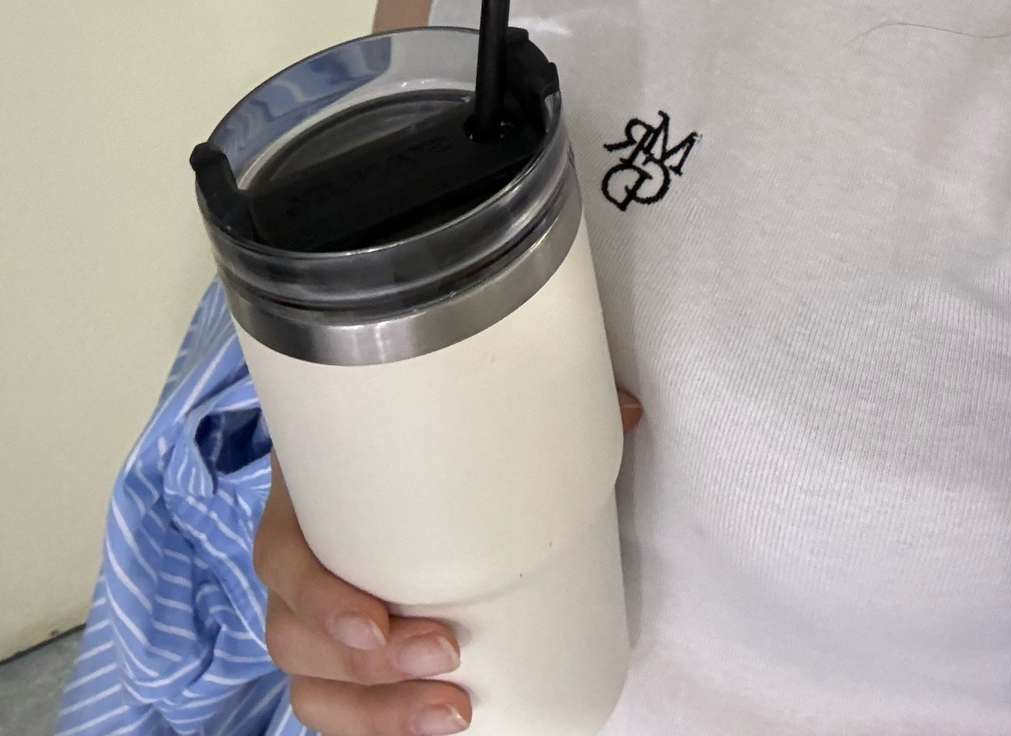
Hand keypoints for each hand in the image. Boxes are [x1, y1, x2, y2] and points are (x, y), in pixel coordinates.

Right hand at [256, 385, 643, 732]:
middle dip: (367, 667)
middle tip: (444, 657)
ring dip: (374, 713)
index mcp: (308, 495)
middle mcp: (299, 560)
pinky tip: (426, 733)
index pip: (279, 555)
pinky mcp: (341, 651)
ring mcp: (313, 613)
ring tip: (452, 713)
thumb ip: (532, 406)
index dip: (317, 597)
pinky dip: (372, 727)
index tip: (379, 618)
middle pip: (292, 637)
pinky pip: (333, 705)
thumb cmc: (422, 426)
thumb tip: (630, 413)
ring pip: (311, 687)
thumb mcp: (453, 408)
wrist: (391, 434)